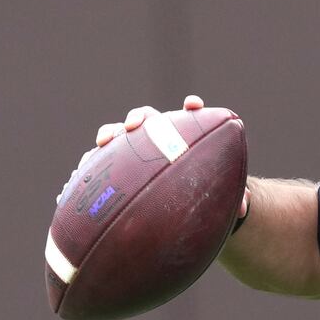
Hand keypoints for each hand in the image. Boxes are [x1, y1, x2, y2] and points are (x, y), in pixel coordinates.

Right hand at [93, 95, 248, 218]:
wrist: (183, 214)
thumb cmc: (205, 198)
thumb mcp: (220, 200)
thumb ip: (234, 199)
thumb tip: (244, 209)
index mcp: (183, 140)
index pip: (189, 118)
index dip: (191, 108)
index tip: (193, 105)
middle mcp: (155, 141)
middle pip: (144, 120)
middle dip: (138, 118)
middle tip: (134, 125)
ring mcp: (131, 155)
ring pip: (116, 139)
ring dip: (108, 136)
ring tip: (101, 144)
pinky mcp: (114, 174)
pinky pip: (97, 169)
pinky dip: (86, 172)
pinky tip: (74, 183)